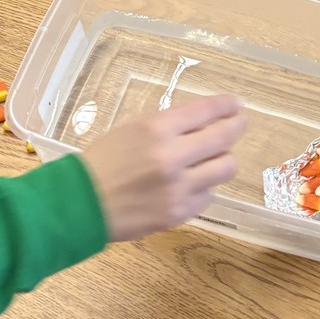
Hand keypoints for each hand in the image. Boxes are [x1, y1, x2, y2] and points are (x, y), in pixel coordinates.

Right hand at [80, 94, 244, 241]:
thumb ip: (168, 125)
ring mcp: (177, 188)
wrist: (81, 204)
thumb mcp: (133, 128)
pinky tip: (193, 184)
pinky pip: (208, 196)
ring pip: (225, 168)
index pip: (205, 111)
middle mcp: (171, 156)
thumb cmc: (104, 160)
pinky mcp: (178, 214)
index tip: (236, 104)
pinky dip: (204, 188)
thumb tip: (201, 122)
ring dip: (222, 160)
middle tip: (239, 124)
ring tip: (214, 158)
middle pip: (223, 137)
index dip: (226, 105)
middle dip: (235, 127)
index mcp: (157, 129)